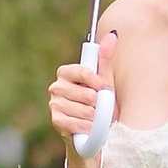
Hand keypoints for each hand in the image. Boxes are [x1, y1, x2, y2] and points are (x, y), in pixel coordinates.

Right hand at [48, 24, 115, 163]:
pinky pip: (77, 123)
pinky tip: (88, 127)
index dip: (96, 82)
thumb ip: (106, 58)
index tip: (102, 88)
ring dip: (95, 117)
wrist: (95, 133)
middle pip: (85, 94)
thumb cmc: (100, 105)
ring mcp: (54, 105)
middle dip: (98, 103)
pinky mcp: (56, 121)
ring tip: (94, 118)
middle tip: (98, 107)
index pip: (82, 71)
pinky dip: (88, 127)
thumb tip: (113, 34)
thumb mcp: (105, 81)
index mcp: (66, 73)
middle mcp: (56, 87)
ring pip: (83, 110)